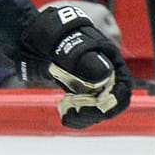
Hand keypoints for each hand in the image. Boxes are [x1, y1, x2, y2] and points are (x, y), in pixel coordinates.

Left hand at [18, 5, 133, 128]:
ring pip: (97, 107)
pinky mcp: (79, 89)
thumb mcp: (70, 47)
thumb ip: (87, 60)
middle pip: (111, 101)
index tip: (97, 110)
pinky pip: (85, 108)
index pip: (123, 87)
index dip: (114, 102)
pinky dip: (78, 115)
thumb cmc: (53, 37)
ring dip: (85, 117)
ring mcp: (92, 81)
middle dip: (96, 113)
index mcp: (109, 59)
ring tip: (66, 116)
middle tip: (74, 115)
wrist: (31, 37)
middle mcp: (104, 72)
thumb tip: (104, 75)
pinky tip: (65, 115)